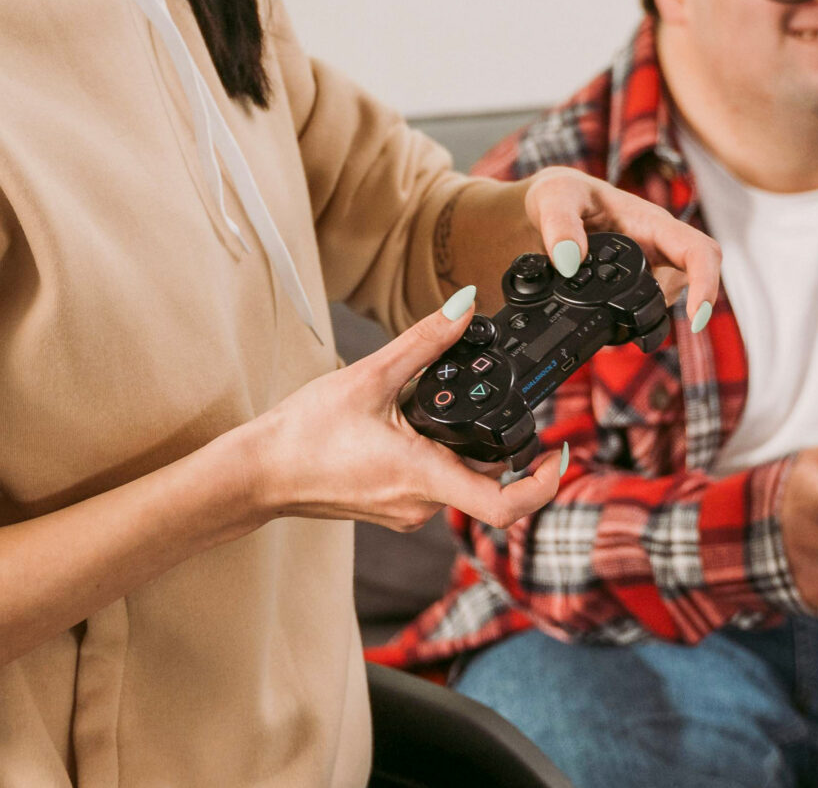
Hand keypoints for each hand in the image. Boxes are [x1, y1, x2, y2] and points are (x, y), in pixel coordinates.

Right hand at [236, 287, 565, 532]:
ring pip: (458, 481)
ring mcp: (405, 511)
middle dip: (498, 444)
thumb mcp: (369, 374)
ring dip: (463, 448)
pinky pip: (433, 485)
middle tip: (502, 403)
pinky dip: (438, 457)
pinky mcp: (390, 507)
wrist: (259, 472)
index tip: (558, 452)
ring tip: (445, 407)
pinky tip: (413, 426)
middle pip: (487, 481)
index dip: (544, 484)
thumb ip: (424, 341)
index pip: (505, 506)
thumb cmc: (304, 432)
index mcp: (424, 477)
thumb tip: (466, 306)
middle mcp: (421, 504)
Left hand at [523, 167, 723, 328]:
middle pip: (690, 283)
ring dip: (642, 316)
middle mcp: (658, 246)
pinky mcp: (633, 285)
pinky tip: (604, 323)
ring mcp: (649, 267)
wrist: (548, 207)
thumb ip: (560, 225)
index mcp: (651, 222)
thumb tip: (570, 261)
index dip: (705, 283)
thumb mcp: (555, 197)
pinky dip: (626, 322)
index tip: (696, 316)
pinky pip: (643, 308)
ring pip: (665, 300)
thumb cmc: (561, 193)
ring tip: (607, 317)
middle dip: (666, 308)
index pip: (698, 250)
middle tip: (631, 324)